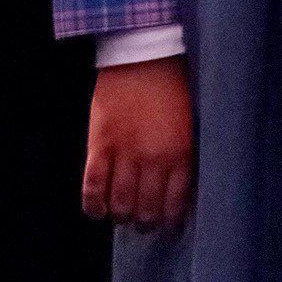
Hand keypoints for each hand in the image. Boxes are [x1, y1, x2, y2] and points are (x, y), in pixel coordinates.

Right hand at [83, 55, 193, 229]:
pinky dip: (94, 205)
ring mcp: (125, 153)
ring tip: (122, 217)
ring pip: (120, 204)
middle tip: (143, 224)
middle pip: (147, 210)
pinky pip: (93, 187)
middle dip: (145, 224)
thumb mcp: (188, 125)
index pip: (176, 204)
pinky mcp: (100, 145)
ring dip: (121, 217)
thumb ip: (183, 157)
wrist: (143, 56)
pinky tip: (98, 211)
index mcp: (181, 153)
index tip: (168, 225)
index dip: (170, 221)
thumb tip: (180, 192)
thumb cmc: (171, 88)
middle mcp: (154, 159)